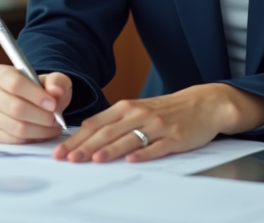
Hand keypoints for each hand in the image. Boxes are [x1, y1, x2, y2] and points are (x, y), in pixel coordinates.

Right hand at [0, 66, 71, 142]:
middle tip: (55, 119)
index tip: (53, 104)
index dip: (36, 96)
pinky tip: (41, 133)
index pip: (16, 84)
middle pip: (16, 108)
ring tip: (52, 127)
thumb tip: (55, 90)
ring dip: (40, 130)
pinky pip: (13, 140)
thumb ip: (57, 82)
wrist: (31, 104)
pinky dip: (32, 140)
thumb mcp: (53, 81)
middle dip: (41, 116)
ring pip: (16, 127)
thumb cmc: (40, 90)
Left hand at [52, 83, 263, 162]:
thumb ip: (114, 122)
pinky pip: (157, 146)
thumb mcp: (137, 110)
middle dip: (85, 146)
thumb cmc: (166, 110)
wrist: (203, 103)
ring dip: (110, 149)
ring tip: (93, 159)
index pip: (96, 124)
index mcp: (126, 107)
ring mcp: (157, 126)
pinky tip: (132, 160)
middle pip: (108, 132)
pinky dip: (144, 153)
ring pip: (129, 138)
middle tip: (68, 159)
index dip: (76, 138)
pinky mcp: (175, 137)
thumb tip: (85, 136)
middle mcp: (139, 114)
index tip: (61, 151)